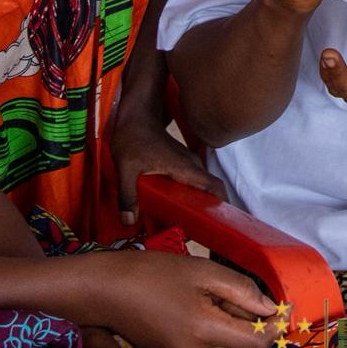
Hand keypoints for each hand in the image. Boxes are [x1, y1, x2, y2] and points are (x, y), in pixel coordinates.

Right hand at [78, 250, 275, 347]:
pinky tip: (186, 312)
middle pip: (239, 342)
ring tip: (197, 299)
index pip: (257, 342)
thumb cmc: (154, 273)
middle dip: (241, 317)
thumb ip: (243, 290)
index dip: (275, 325)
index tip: (283, 307)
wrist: (107, 291)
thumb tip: (272, 309)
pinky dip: (206, 334)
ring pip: (223, 347)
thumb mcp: (203, 271)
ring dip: (223, 325)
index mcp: (204, 331)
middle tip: (219, 289)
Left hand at [110, 99, 220, 226]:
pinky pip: (190, 181)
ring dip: (194, 204)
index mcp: (183, 167)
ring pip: (199, 186)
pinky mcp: (180, 161)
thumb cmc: (132, 137)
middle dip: (204, 212)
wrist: (135, 115)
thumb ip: (127, 195)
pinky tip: (171, 208)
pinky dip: (186, 196)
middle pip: (208, 191)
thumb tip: (128, 221)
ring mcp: (186, 162)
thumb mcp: (125, 168)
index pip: (214, 186)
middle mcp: (190, 164)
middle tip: (190, 232)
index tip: (216, 223)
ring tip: (180, 224)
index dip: (221, 204)